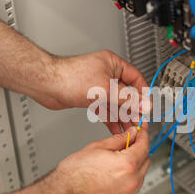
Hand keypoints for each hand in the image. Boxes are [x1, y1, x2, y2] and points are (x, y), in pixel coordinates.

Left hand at [36, 50, 150, 133]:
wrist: (47, 85)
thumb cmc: (70, 77)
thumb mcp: (106, 89)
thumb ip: (127, 99)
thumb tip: (143, 104)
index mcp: (113, 64)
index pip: (136, 79)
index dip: (143, 94)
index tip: (147, 108)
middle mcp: (107, 74)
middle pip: (127, 93)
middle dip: (134, 109)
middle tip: (139, 122)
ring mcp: (98, 86)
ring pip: (116, 103)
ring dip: (123, 117)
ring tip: (130, 129)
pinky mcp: (90, 98)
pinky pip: (106, 109)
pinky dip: (111, 119)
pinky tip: (116, 128)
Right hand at [57, 127, 149, 193]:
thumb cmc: (75, 173)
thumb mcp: (98, 147)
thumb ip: (120, 139)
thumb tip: (131, 134)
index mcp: (127, 164)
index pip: (145, 146)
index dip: (143, 136)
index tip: (141, 133)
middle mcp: (131, 182)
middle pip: (145, 162)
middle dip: (138, 153)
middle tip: (126, 147)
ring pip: (139, 178)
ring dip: (133, 170)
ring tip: (113, 166)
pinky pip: (130, 192)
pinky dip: (125, 185)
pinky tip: (110, 181)